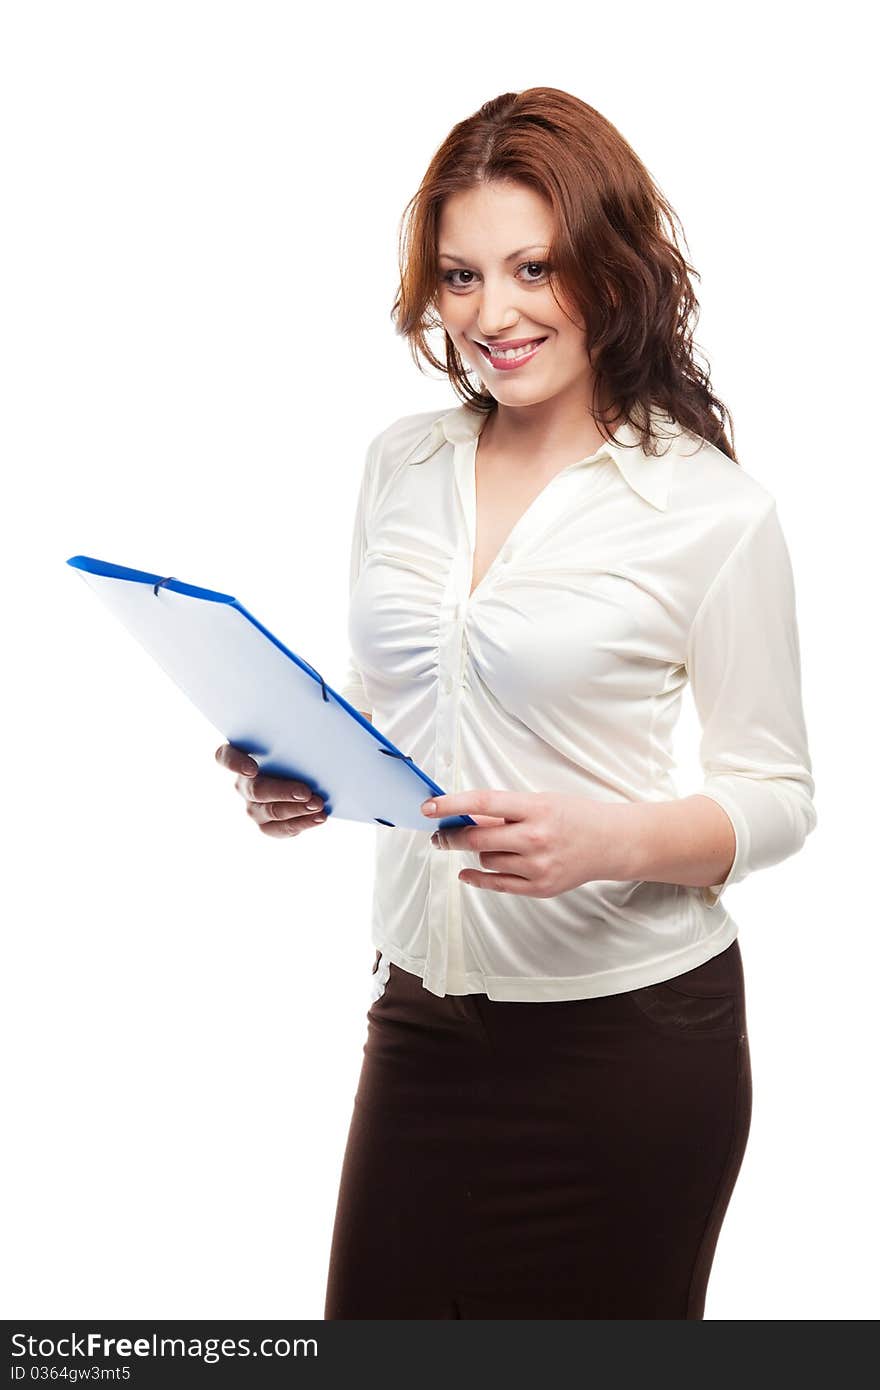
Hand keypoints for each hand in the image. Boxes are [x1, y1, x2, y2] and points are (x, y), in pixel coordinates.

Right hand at [215, 743, 327, 839]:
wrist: (306, 774)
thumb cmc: (295, 748)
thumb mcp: (291, 737)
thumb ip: (293, 732)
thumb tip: (315, 721)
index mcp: (241, 756)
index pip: (225, 757)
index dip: (235, 763)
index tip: (253, 768)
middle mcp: (243, 783)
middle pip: (256, 790)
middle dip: (282, 792)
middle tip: (306, 792)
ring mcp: (253, 806)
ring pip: (270, 812)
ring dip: (296, 809)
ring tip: (319, 805)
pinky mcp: (267, 824)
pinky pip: (281, 829)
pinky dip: (302, 823)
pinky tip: (319, 817)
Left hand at [421, 789, 626, 896]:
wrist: (612, 843)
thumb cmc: (574, 816)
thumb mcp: (540, 801)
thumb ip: (504, 811)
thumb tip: (463, 817)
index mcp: (536, 808)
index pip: (483, 803)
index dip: (451, 804)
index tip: (428, 807)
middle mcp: (536, 838)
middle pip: (477, 839)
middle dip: (451, 836)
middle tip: (438, 834)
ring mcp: (538, 866)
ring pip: (486, 860)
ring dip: (480, 852)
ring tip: (491, 844)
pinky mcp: (540, 888)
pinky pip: (496, 884)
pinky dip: (477, 877)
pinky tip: (466, 871)